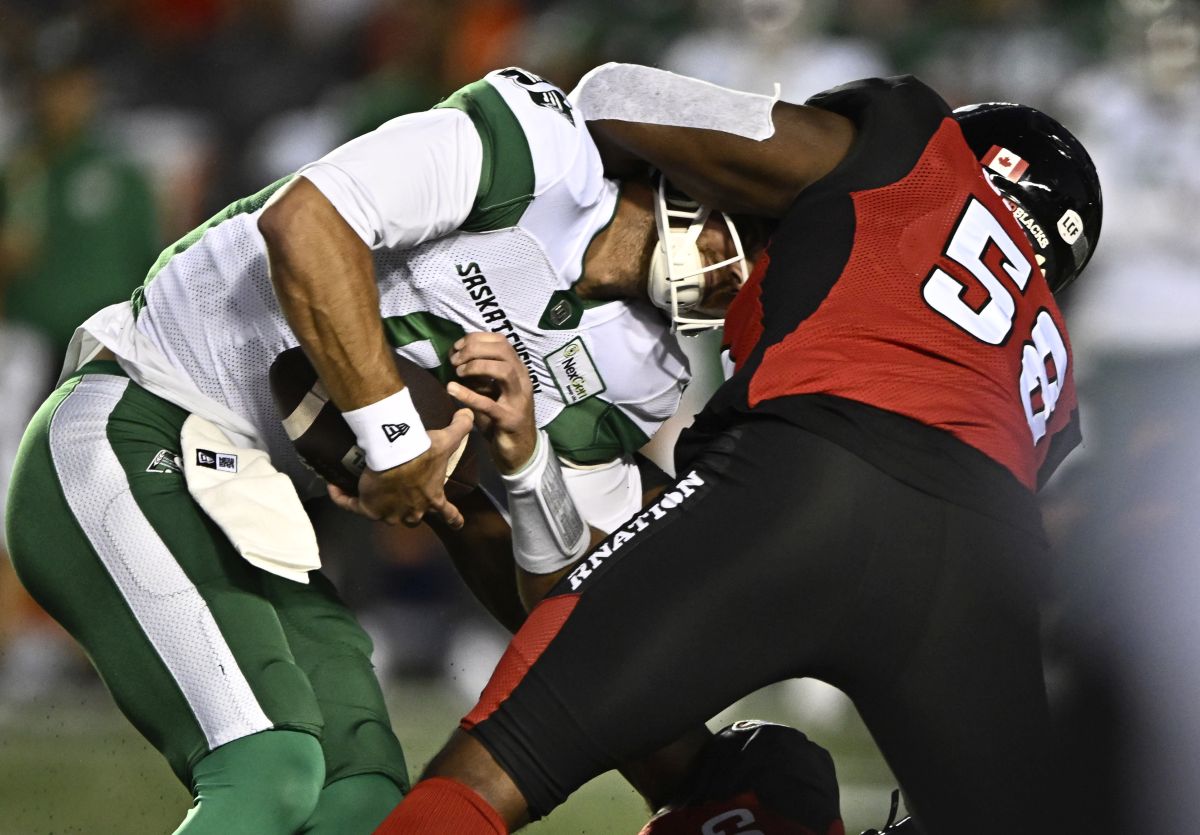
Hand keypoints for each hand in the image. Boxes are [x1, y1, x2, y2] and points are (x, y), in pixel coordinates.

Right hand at [327, 407, 474, 527]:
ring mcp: (388, 513)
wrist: (396, 455)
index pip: (449, 515)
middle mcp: (412, 511)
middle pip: (413, 518)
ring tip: (369, 488)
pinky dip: (343, 496)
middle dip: (410, 510)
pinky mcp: (367, 508)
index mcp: (433, 498)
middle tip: (403, 496)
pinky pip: (351, 506)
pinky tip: (335, 485)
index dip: (454, 519)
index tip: (458, 524)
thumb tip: (469, 413)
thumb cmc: (423, 450)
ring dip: (379, 505)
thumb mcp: (448, 439)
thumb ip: (462, 427)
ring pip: (384, 516)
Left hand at [446, 332, 536, 473]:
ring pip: (503, 370)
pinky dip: (468, 394)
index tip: (457, 347)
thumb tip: (456, 358)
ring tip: (458, 372)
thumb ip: (479, 376)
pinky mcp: (509, 419)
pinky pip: (489, 404)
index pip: (501, 341)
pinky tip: (451, 389)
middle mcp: (522, 380)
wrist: (520, 450)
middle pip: (503, 350)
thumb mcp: (490, 392)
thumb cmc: (501, 419)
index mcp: (518, 370)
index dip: (476, 338)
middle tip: (455, 360)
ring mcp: (518, 399)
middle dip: (475, 349)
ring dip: (476, 366)